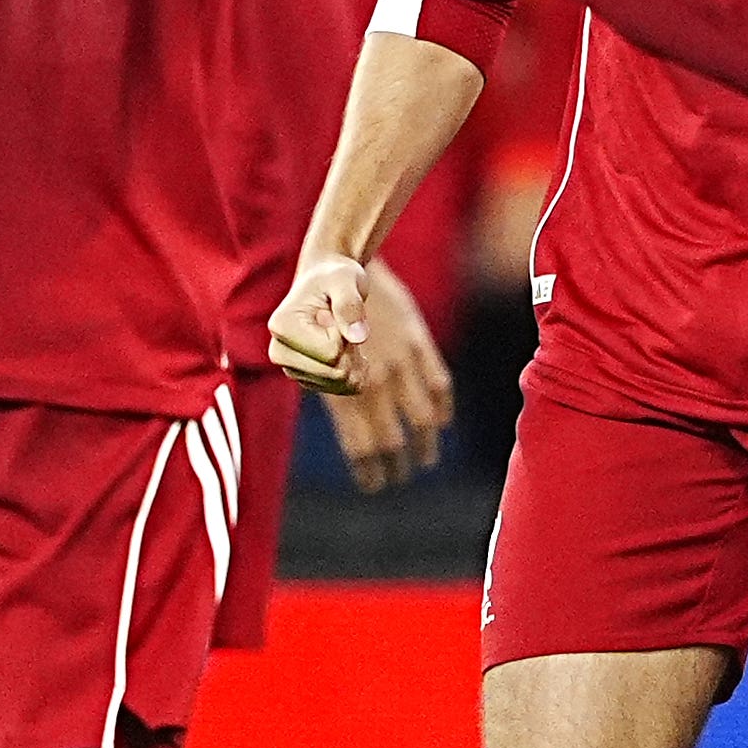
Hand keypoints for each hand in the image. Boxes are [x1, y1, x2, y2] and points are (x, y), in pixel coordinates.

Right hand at [268, 253, 371, 394]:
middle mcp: (279, 351)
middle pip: (335, 373)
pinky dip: (354, 371)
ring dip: (354, 360)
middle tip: (345, 322)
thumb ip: (350, 305)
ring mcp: (290, 368)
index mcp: (281, 326)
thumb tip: (358, 337)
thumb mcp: (346, 280)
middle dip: (352, 350)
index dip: (346, 332)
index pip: (331, 352)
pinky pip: (341, 388)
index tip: (334, 311)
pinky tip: (348, 349)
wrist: (327, 282)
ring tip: (344, 332)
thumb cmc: (335, 277)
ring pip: (340, 383)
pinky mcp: (305, 378)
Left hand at [318, 258, 454, 492]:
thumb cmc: (312, 309)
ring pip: (423, 418)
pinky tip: (440, 421)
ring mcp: (402, 361)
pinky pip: (439, 384)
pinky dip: (442, 408)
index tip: (374, 485)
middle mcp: (377, 378)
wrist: (338, 262)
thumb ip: (321, 377)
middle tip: (397, 479)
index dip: (369, 470)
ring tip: (424, 460)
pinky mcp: (418, 342)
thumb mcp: (304, 345)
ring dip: (424, 445)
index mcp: (345, 386)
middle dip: (395, 466)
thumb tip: (332, 398)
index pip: (361, 444)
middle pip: (392, 440)